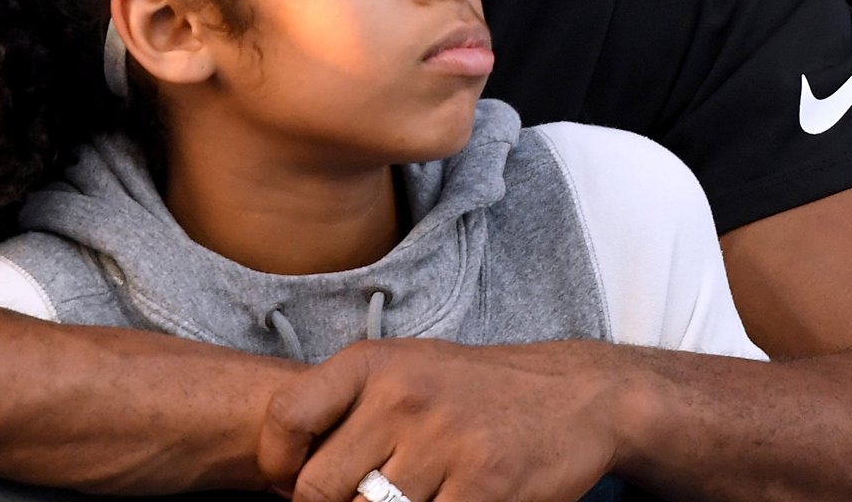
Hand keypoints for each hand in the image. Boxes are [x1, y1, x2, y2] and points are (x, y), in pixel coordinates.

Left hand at [257, 339, 626, 501]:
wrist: (574, 397)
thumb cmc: (473, 395)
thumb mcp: (403, 373)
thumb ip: (343, 412)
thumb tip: (282, 480)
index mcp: (372, 363)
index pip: (285, 417)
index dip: (277, 467)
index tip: (292, 484)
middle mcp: (402, 396)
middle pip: (319, 489)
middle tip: (364, 501)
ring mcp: (444, 442)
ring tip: (419, 494)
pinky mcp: (485, 486)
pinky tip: (453, 501)